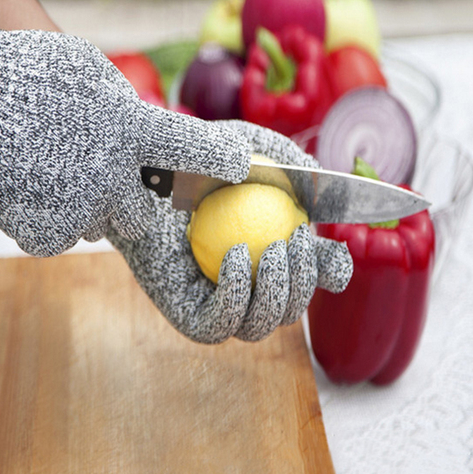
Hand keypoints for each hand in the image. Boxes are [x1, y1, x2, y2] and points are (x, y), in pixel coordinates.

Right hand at [0, 8, 250, 255]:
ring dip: (87, 206)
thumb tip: (141, 128)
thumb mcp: (90, 72)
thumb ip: (123, 108)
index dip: (221, 162)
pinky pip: (62, 233)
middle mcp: (114, 175)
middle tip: (102, 177)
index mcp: (130, 130)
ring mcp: (80, 208)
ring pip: (99, 223)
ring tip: (53, 170)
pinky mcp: (46, 232)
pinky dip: (51, 217)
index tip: (240, 167)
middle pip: (143, 212)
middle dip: (130, 203)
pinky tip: (29, 186)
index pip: (193, 151)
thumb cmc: (29, 75)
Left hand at [108, 120, 352, 343]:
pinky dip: (237, 297)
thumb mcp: (246, 148)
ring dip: (278, 292)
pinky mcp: (186, 315)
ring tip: (272, 249)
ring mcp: (216, 304)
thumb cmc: (190, 158)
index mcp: (263, 254)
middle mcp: (243, 284)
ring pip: (261, 325)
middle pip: (289, 309)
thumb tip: (321, 187)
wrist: (136, 173)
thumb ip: (286, 163)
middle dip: (305, 282)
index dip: (330, 271)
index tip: (336, 253)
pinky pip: (220, 325)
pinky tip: (234, 256)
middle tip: (297, 241)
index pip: (308, 276)